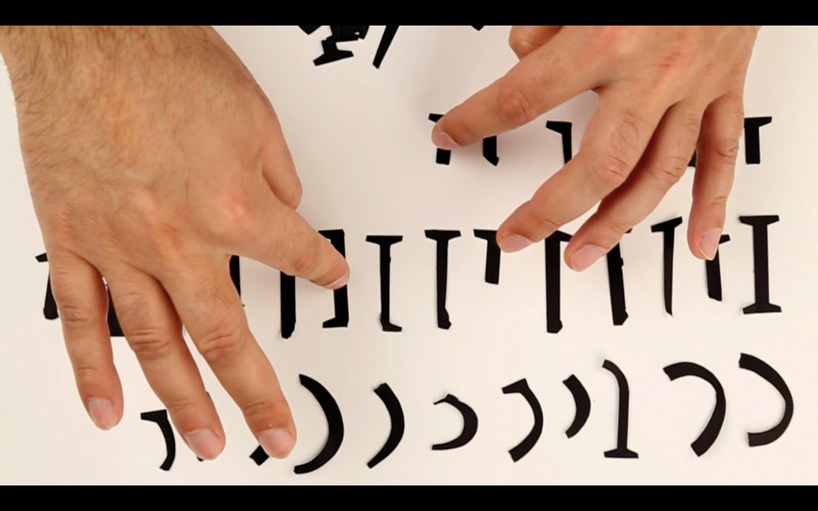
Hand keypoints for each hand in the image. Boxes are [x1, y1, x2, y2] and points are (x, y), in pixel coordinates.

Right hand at [0, 26, 348, 459]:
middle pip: (228, 336)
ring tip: (207, 441)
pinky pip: (80, 318)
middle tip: (276, 435)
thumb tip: (285, 208)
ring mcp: (120, 246)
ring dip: (184, 401)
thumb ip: (276, 178)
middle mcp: (179, 241)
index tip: (330, 279)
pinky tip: (107, 407)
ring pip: (157, 344)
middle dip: (257, 393)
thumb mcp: (255, 117)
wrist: (89, 33)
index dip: (319, 271)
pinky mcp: (70, 239)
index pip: (295, 257)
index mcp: (235, 208)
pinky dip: (92, 368)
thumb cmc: (167, 62)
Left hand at [432, 26, 758, 269]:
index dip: (477, 121)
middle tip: (516, 236)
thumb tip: (524, 55)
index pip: (522, 97)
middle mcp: (651, 73)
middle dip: (550, 212)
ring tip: (583, 255)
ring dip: (616, 225)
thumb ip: (545, 24)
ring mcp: (692, 87)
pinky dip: (711, 204)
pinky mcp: (725, 89)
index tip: (452, 136)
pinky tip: (699, 241)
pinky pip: (720, 157)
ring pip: (656, 175)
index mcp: (606, 39)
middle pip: (597, 167)